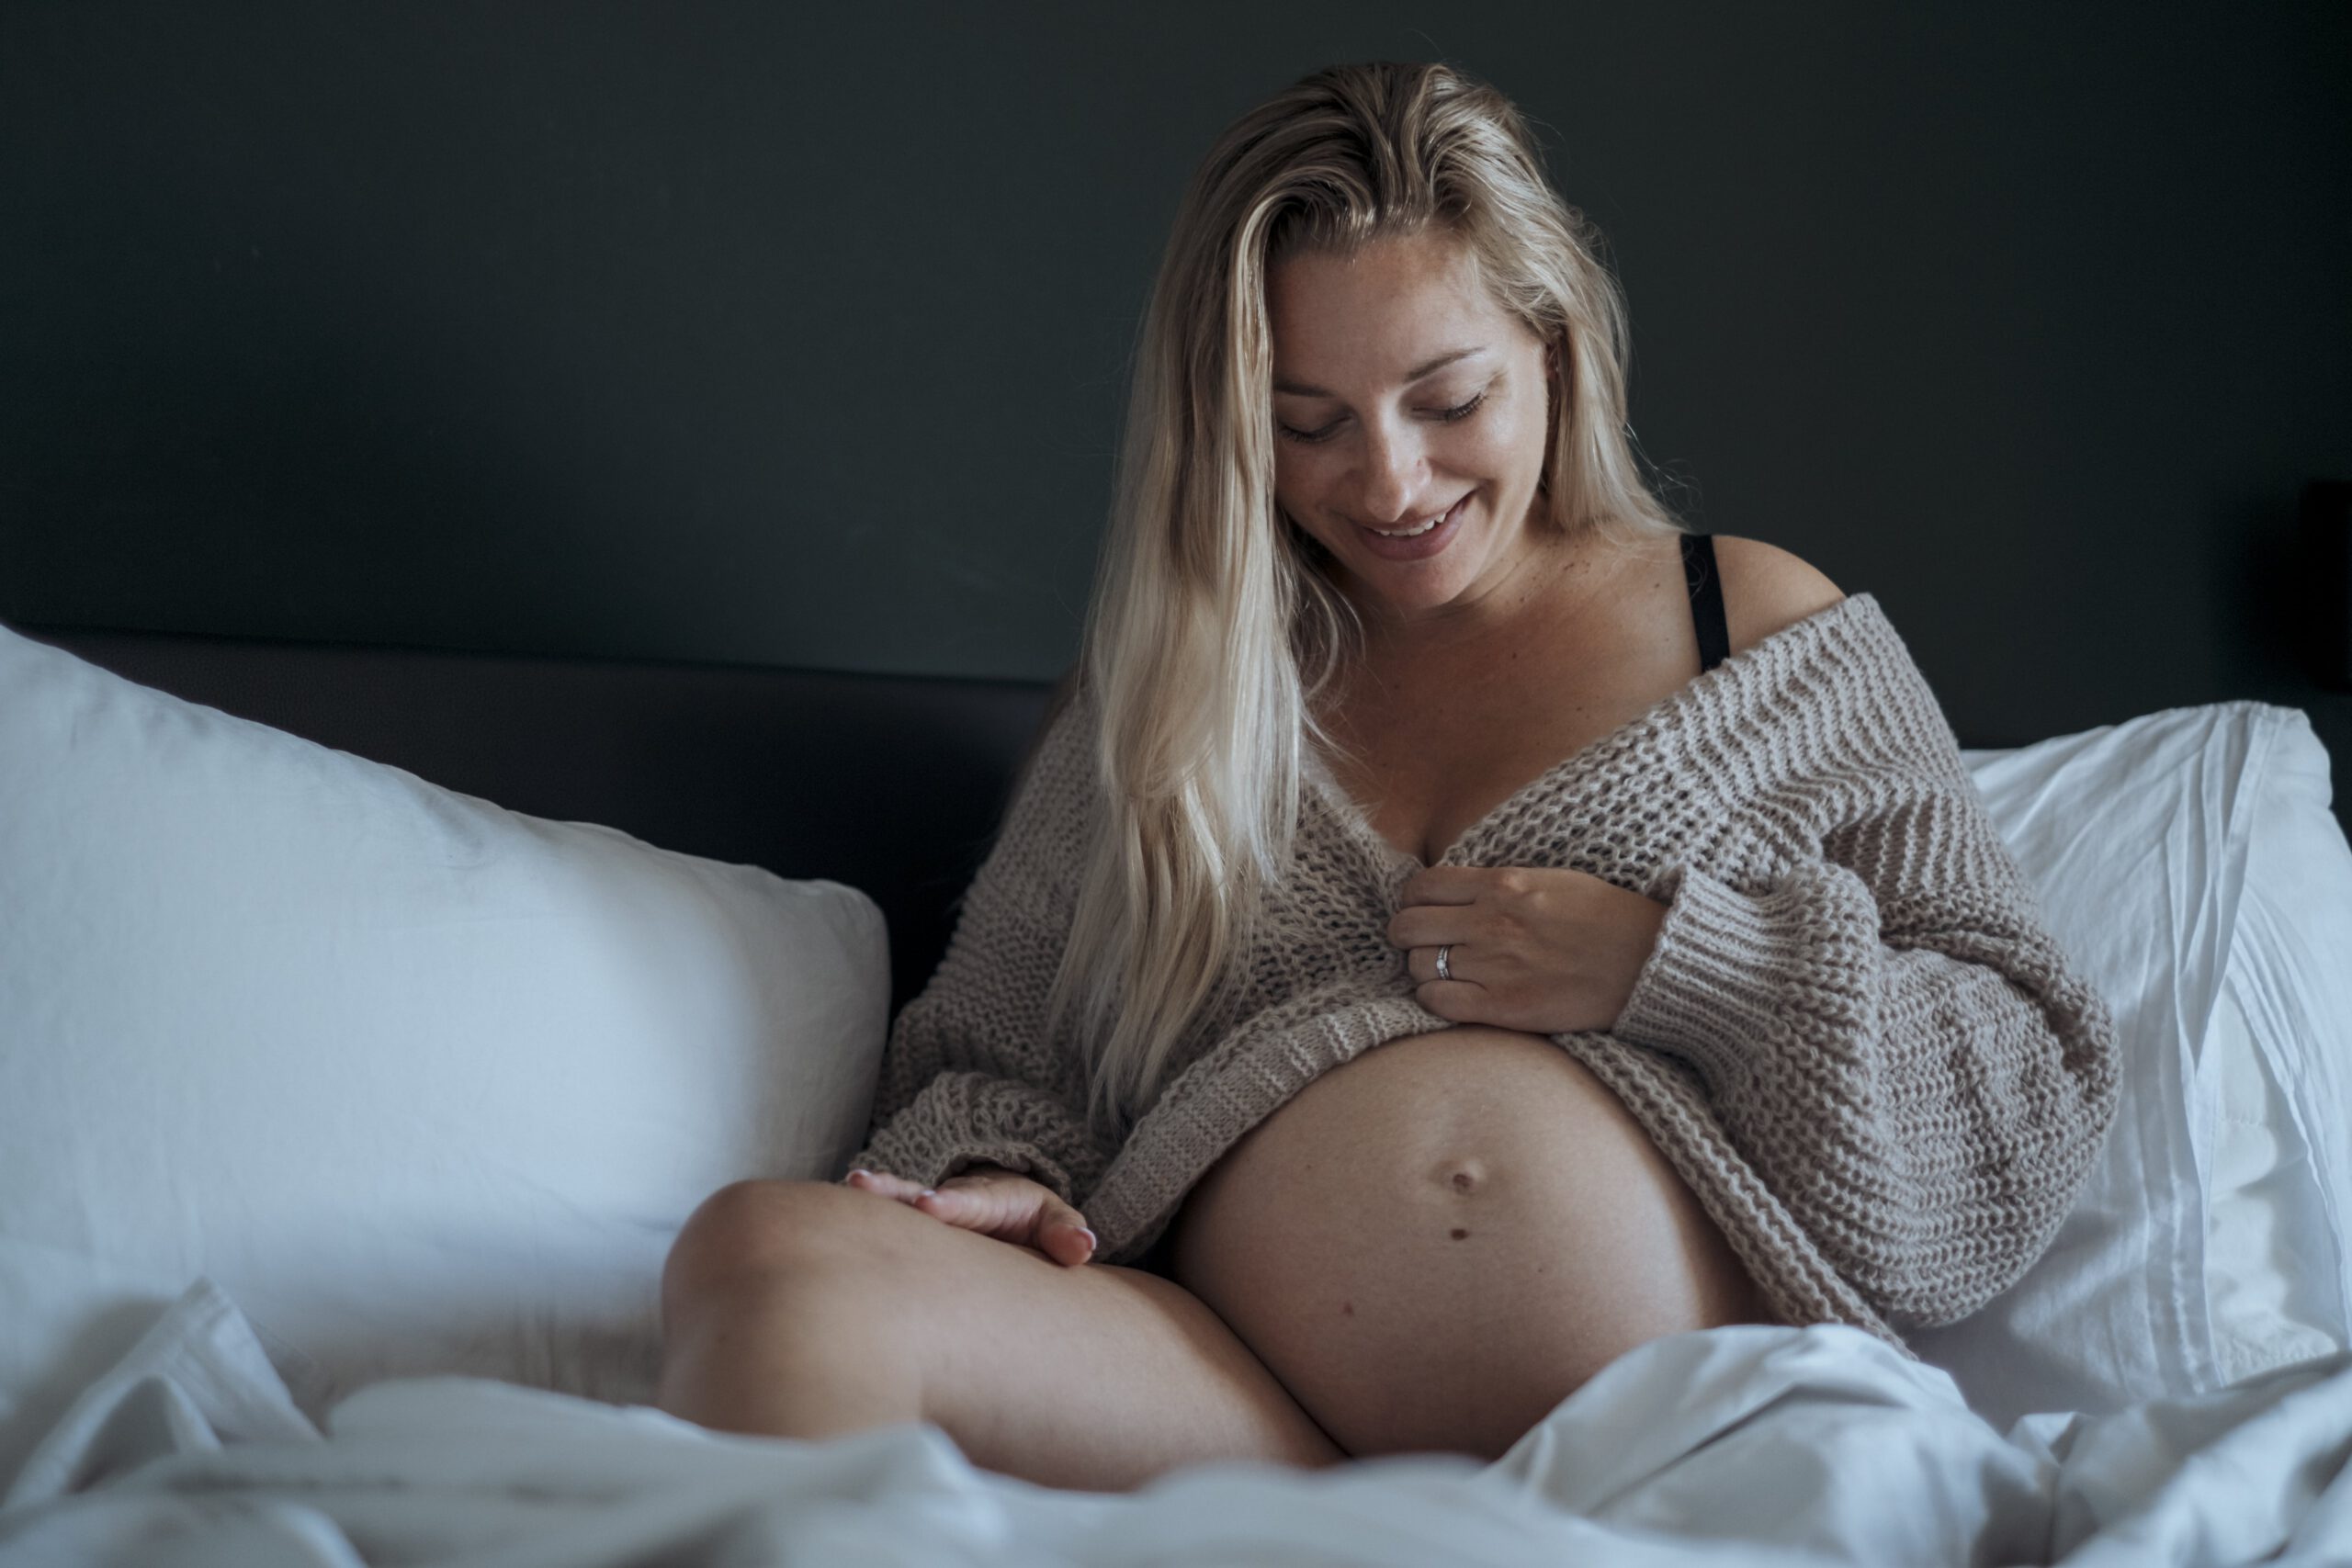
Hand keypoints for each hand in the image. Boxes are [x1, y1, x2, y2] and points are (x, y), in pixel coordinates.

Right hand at [841, 1164, 1097, 1267]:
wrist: (1005, 1208)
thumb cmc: (1030, 1221)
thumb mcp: (1054, 1222)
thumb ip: (1065, 1233)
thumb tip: (1082, 1249)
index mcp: (989, 1198)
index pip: (971, 1201)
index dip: (951, 1203)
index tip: (930, 1206)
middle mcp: (949, 1199)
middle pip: (920, 1194)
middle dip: (897, 1193)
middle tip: (866, 1187)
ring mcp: (922, 1211)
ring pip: (894, 1203)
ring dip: (872, 1197)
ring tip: (848, 1187)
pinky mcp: (904, 1229)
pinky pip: (880, 1223)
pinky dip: (856, 1219)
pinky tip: (824, 1220)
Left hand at [1386, 865, 1668, 1034]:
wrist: (1650, 961)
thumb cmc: (1606, 918)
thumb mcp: (1550, 880)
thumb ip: (1499, 885)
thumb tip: (1456, 891)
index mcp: (1502, 884)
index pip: (1421, 887)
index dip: (1413, 901)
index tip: (1422, 911)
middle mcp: (1491, 922)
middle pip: (1408, 927)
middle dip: (1406, 935)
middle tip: (1421, 944)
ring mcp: (1495, 966)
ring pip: (1419, 966)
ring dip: (1423, 970)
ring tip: (1444, 972)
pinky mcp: (1504, 1007)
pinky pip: (1437, 1003)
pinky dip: (1434, 999)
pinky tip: (1452, 997)